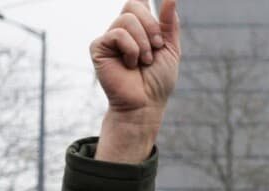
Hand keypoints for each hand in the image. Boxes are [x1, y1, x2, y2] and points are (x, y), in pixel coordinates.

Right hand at [91, 0, 179, 162]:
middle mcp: (122, 30)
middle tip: (156, 46)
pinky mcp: (98, 46)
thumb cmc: (158, 81)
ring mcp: (109, 37)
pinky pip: (117, 34)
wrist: (146, 103)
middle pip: (133, 5)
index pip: (139, 3)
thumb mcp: (170, 50)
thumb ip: (169, 24)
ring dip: (143, 43)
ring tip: (144, 61)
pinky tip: (130, 64)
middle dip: (151, 26)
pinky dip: (131, 49)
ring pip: (127, 19)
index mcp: (140, 28)